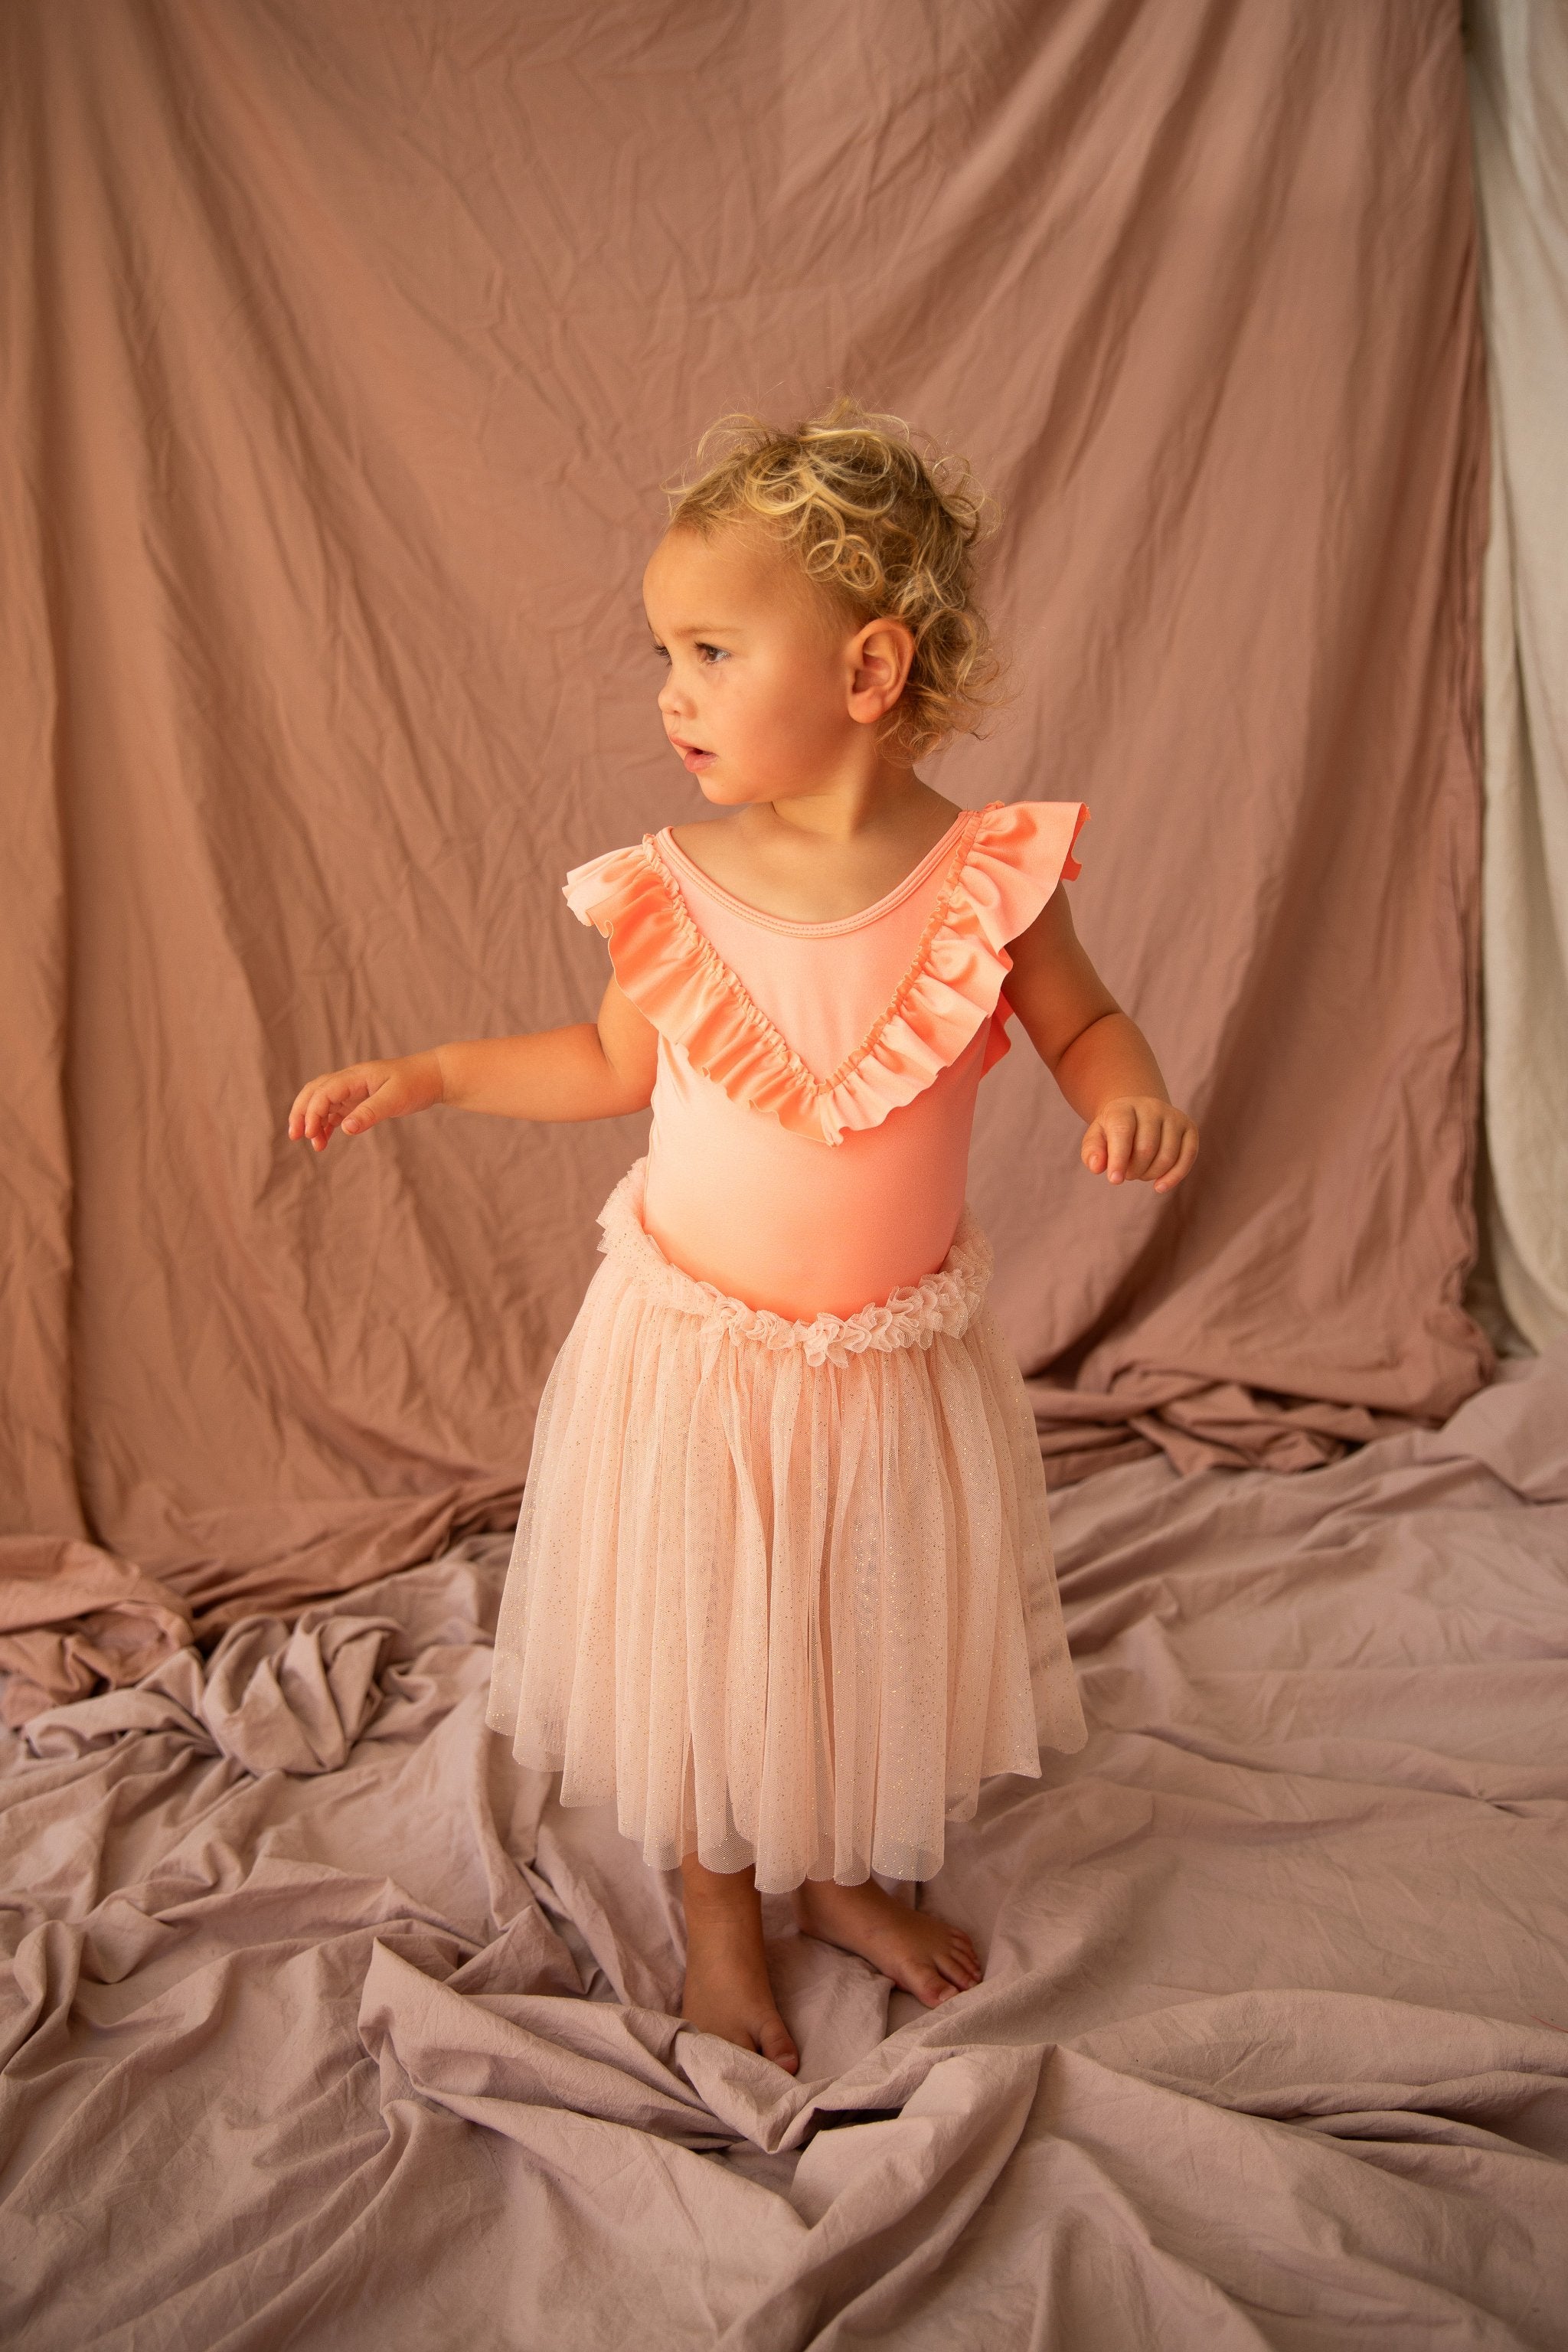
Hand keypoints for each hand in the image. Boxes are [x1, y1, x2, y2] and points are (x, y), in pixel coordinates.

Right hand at [287, 1051, 443, 1151]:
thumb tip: (345, 1129)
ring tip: (314, 1144)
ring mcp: (353, 1090)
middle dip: (301, 1113)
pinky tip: (324, 1139)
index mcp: (356, 1076)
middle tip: (295, 1136)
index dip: (313, 1112)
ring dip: (313, 1121)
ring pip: (322, 1102)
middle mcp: (350, 1080)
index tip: (311, 1135)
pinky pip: (336, 1110)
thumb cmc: (416, 1084)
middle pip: (314, 1092)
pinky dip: (327, 1124)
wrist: (433, 1076)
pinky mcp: (359, 1099)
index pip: (324, 1091)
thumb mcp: (395, 1099)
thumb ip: (370, 1113)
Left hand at [1082, 1095, 1197, 1194]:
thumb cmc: (1114, 1130)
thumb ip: (1092, 1152)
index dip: (1118, 1158)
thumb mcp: (1097, 1137)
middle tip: (1127, 1173)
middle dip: (1134, 1170)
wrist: (1137, 1113)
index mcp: (1124, 1107)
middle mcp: (1152, 1107)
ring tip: (1140, 1173)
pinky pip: (1188, 1156)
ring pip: (1167, 1155)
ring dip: (1151, 1174)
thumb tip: (1097, 1167)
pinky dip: (1174, 1177)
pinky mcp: (1189, 1128)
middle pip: (1146, 1148)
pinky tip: (1159, 1187)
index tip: (1114, 1181)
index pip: (1123, 1131)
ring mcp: (1174, 1116)